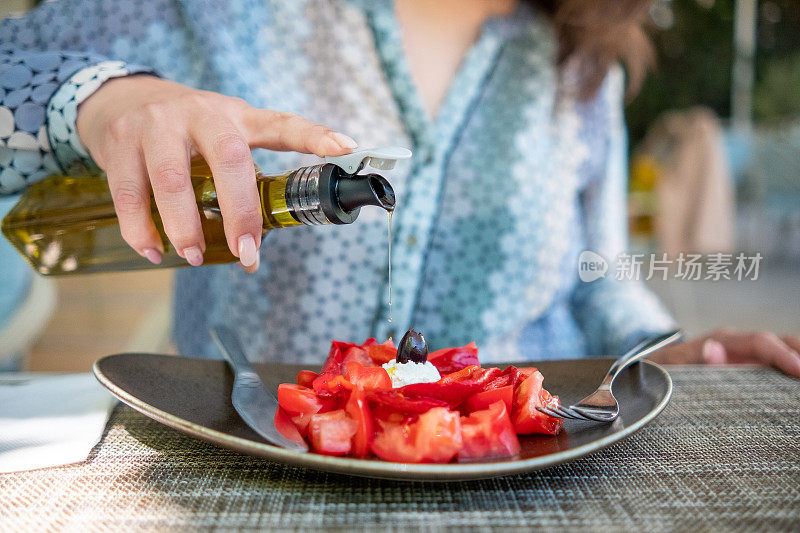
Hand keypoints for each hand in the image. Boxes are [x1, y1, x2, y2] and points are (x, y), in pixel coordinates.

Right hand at [76, 75, 357, 271]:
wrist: (119, 100)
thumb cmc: (184, 132)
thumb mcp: (222, 137)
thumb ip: (242, 180)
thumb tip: (255, 252)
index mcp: (237, 116)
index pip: (281, 124)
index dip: (313, 135)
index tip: (344, 147)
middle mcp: (200, 114)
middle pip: (228, 158)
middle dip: (240, 210)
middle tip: (247, 251)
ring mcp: (156, 125)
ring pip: (171, 178)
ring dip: (185, 226)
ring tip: (194, 256)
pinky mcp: (119, 143)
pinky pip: (128, 193)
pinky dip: (141, 229)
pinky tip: (153, 251)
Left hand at [650, 328, 799, 376]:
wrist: (653, 370)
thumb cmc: (662, 370)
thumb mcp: (672, 366)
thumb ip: (693, 359)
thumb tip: (713, 349)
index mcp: (722, 341)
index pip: (760, 342)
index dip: (782, 355)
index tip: (799, 370)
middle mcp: (737, 344)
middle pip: (779, 342)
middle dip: (799, 353)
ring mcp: (744, 356)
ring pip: (781, 351)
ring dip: (797, 359)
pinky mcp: (747, 368)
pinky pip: (774, 366)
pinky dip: (789, 369)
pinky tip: (795, 384)